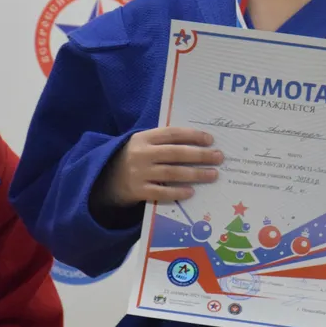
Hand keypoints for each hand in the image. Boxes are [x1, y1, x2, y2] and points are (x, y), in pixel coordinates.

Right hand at [97, 128, 223, 208]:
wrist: (106, 179)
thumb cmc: (134, 159)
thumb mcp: (143, 144)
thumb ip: (164, 142)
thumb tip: (198, 143)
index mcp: (143, 138)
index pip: (172, 134)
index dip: (192, 136)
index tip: (211, 140)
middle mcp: (141, 154)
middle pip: (176, 153)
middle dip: (200, 155)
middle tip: (219, 157)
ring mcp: (138, 173)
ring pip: (172, 173)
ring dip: (195, 174)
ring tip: (213, 174)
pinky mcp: (138, 191)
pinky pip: (162, 192)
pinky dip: (178, 192)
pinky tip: (192, 192)